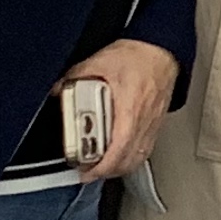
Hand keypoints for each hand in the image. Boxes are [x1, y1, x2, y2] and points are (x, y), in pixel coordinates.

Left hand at [65, 37, 176, 178]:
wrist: (161, 47)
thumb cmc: (138, 55)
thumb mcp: (100, 61)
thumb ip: (76, 76)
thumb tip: (58, 89)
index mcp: (129, 108)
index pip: (118, 148)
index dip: (102, 166)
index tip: (85, 170)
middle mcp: (143, 120)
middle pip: (128, 159)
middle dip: (106, 172)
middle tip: (87, 171)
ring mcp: (152, 122)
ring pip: (138, 157)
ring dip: (119, 167)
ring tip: (101, 167)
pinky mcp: (156, 121)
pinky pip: (145, 149)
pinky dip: (131, 157)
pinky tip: (120, 155)